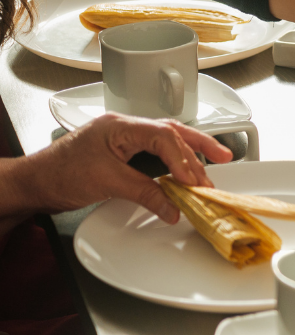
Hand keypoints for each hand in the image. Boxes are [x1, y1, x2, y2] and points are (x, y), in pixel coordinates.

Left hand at [16, 114, 230, 224]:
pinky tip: (182, 171)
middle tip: (222, 160)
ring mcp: (122, 140)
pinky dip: (173, 162)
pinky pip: (155, 153)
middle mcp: (124, 128)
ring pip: (166, 140)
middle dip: (199, 147)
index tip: (194, 180)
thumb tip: (173, 207)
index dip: (184, 157)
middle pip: (172, 132)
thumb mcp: (106, 183)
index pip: (164, 136)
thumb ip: (144, 193)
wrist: (31, 184)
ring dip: (189, 153)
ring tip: (213, 163)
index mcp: (121, 126)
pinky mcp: (120, 154)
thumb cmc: (58, 174)